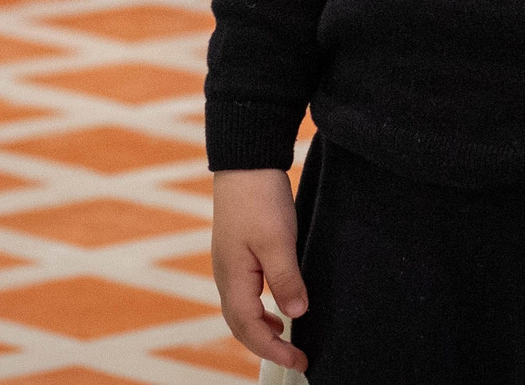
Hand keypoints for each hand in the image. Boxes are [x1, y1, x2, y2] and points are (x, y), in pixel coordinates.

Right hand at [211, 168, 308, 371]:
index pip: (249, 328)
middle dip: (268, 347)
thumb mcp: (278, 240)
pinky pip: (245, 296)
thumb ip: (286, 279)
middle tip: (298, 360)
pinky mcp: (238, 256)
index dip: (274, 350)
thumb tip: (296, 316)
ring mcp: (229, 266)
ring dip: (261, 332)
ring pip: (241, 312)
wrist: (245, 163)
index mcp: (232, 278)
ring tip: (286, 343)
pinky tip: (277, 311)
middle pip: (241, 326)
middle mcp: (226, 277)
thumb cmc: (259, 199)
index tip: (299, 362)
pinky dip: (260, 312)